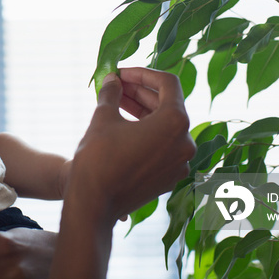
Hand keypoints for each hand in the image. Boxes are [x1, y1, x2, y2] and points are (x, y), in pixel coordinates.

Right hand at [67, 68, 195, 222]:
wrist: (94, 204)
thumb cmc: (98, 159)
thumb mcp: (103, 117)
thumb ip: (112, 93)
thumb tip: (113, 80)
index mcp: (175, 123)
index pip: (167, 83)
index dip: (143, 73)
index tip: (122, 73)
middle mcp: (185, 142)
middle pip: (168, 104)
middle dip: (141, 92)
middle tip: (118, 85)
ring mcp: (180, 162)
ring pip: (166, 126)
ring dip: (144, 111)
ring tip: (118, 102)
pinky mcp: (169, 176)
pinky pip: (163, 145)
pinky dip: (147, 132)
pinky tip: (125, 126)